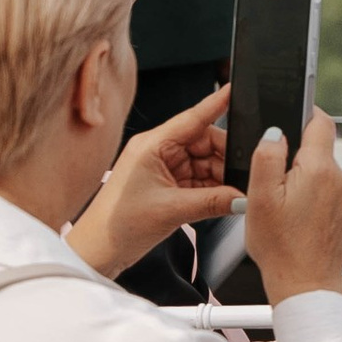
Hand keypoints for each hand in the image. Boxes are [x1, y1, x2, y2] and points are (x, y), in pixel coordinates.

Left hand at [69, 85, 234, 279]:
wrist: (97, 251)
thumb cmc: (117, 226)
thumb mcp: (172, 210)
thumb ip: (214, 201)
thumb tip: (243, 196)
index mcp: (152, 145)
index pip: (192, 118)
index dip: (216, 104)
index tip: (236, 90)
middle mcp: (157, 152)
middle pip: (205, 143)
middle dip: (225, 159)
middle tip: (244, 175)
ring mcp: (162, 168)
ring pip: (205, 163)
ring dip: (220, 178)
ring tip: (233, 194)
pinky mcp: (166, 185)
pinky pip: (199, 179)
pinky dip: (212, 189)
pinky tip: (222, 199)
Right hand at [243, 107, 341, 304]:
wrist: (305, 285)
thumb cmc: (280, 247)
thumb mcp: (259, 198)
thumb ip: (267, 157)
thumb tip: (275, 132)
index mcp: (319, 169)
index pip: (320, 121)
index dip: (305, 114)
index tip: (292, 116)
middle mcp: (341, 179)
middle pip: (319, 150)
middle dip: (298, 158)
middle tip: (276, 183)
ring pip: (325, 172)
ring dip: (307, 180)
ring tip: (287, 207)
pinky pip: (332, 192)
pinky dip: (316, 198)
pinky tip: (301, 218)